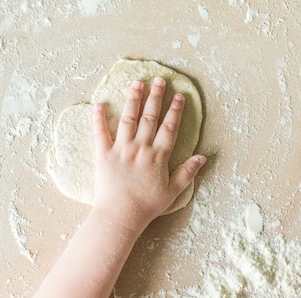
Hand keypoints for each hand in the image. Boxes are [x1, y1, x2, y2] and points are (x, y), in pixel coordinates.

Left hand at [91, 77, 205, 230]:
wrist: (121, 215)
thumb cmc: (148, 206)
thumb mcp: (173, 190)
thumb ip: (187, 172)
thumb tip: (202, 157)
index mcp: (158, 155)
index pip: (169, 127)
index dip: (175, 110)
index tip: (179, 95)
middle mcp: (141, 147)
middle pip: (150, 117)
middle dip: (156, 97)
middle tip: (159, 80)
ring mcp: (121, 149)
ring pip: (128, 119)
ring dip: (133, 99)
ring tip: (137, 83)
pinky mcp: (103, 155)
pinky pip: (100, 133)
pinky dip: (99, 118)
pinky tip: (99, 104)